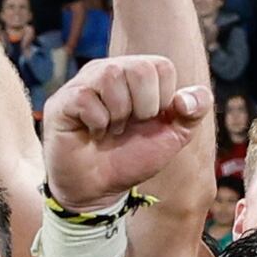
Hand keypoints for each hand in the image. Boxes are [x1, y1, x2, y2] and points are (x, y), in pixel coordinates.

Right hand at [40, 54, 213, 211]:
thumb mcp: (173, 136)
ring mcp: (84, 83)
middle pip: (140, 68)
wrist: (99, 190)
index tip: (148, 121)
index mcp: (137, 74)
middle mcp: (110, 71)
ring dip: (118, 115)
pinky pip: (86, 98)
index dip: (162, 101)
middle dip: (143, 108)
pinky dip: (96, 124)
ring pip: (112, 76)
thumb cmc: (132, 158)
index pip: (162, 66)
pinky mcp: (62, 101)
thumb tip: (185, 99)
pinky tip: (91, 133)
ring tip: (110, 130)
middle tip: (127, 127)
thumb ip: (194, 111)